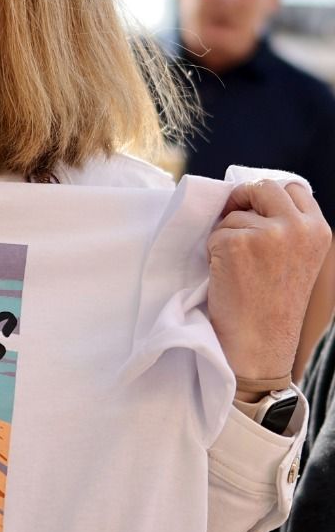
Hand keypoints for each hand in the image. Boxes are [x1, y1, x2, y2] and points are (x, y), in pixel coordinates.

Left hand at [207, 179, 332, 390]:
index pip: (291, 188)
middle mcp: (298, 227)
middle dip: (242, 199)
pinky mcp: (237, 243)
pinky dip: (212, 250)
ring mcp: (269, 233)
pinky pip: (215, 232)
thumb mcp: (297, 259)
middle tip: (231, 222)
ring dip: (226, 232)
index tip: (254, 208)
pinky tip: (226, 275)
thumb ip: (288, 228)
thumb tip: (252, 197)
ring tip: (236, 267)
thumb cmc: (272, 305)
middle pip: (263, 187)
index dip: (267, 196)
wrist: (259, 343)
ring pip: (235, 212)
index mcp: (319, 230)